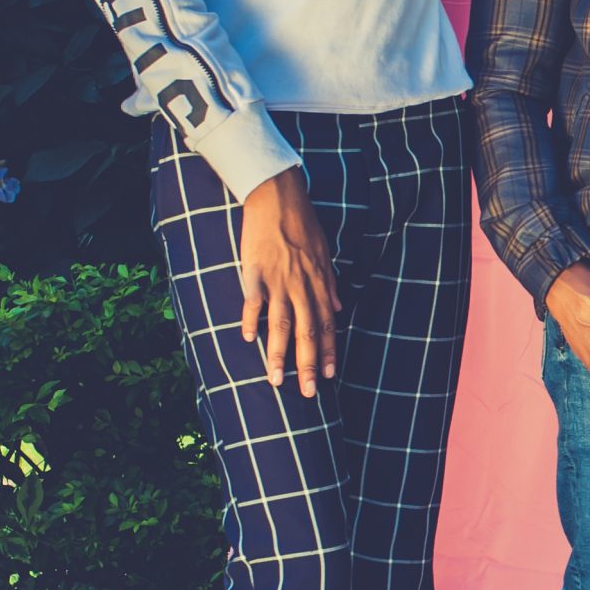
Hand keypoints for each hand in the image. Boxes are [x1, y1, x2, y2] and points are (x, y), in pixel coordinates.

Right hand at [240, 168, 340, 397]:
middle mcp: (301, 286)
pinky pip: (254, 301)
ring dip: (280, 354)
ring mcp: (278, 280)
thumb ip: (331, 285)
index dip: (327, 351)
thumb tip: (339, 307)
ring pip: (282, 323)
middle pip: (307, 331)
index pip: (326, 324)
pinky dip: (252, 320)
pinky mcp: (256, 271)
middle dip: (308, 364)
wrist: (278, 197)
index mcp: (319, 283)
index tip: (327, 376)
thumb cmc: (302, 225)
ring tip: (276, 379)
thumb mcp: (325, 254)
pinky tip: (249, 339)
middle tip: (307, 392)